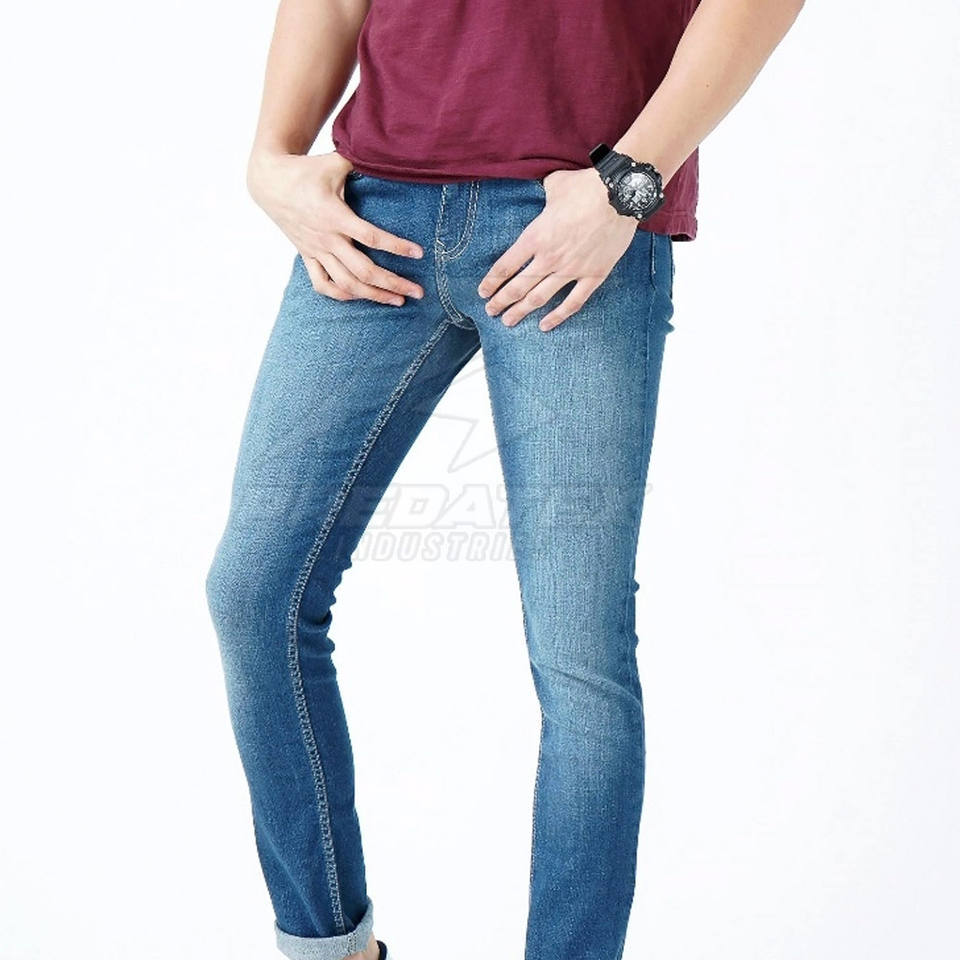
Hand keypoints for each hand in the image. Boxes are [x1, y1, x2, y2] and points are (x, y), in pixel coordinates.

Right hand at [247, 150, 424, 305]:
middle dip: (393, 283)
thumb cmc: (306, 170)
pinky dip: (342, 295)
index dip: (397, 247)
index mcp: (335, 215)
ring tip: (397, 301)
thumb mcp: (334, 162)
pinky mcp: (307, 256)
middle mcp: (326, 238)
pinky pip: (323, 284)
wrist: (269, 182)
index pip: (371, 237)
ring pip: (346, 284)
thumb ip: (362, 160)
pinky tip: (361, 297)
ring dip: (373, 295)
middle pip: (363, 271)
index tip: (419, 254)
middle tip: (417, 292)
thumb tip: (389, 153)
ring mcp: (315, 250)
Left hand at [477, 168, 637, 330]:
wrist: (620, 194)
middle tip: (490, 311)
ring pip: (540, 298)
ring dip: (521, 311)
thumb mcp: (554, 186)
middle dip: (501, 301)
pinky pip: (573, 302)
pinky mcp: (594, 275)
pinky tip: (545, 326)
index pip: (506, 265)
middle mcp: (549, 258)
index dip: (492, 281)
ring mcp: (572, 270)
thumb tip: (546, 192)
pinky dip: (558, 316)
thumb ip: (544, 195)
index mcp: (535, 237)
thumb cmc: (585, 186)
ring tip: (508, 321)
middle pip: (518, 286)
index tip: (483, 292)